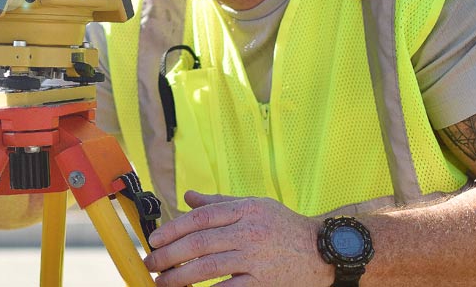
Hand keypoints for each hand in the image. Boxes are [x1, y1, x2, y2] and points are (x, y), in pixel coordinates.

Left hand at [144, 190, 330, 286]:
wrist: (323, 251)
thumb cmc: (284, 227)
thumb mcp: (255, 205)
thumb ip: (220, 203)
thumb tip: (187, 197)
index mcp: (245, 209)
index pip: (201, 218)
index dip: (173, 229)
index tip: (154, 240)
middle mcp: (250, 231)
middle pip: (200, 243)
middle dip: (169, 255)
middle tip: (151, 263)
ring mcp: (257, 258)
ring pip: (208, 268)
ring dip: (179, 277)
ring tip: (162, 282)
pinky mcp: (264, 283)